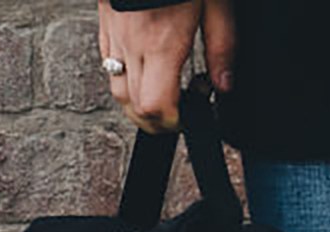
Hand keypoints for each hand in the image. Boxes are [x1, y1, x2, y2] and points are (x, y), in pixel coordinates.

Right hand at [98, 0, 236, 132]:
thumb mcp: (217, 3)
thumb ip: (222, 46)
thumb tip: (223, 86)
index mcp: (162, 42)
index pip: (156, 106)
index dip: (174, 122)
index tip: (190, 116)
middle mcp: (133, 44)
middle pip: (134, 108)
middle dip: (158, 121)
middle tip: (180, 112)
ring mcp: (115, 35)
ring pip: (116, 91)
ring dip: (138, 104)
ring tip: (163, 92)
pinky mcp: (105, 23)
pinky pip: (108, 65)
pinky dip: (125, 79)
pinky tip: (144, 67)